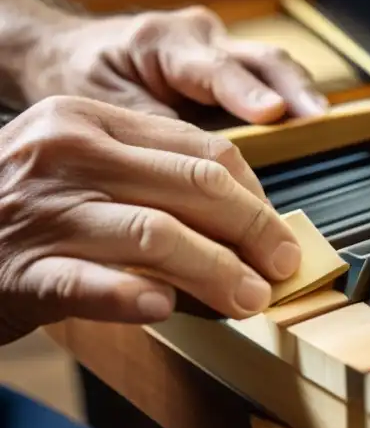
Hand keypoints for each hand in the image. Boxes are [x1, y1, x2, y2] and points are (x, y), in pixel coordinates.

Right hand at [0, 95, 300, 343]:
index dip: (253, 193)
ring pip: (155, 234)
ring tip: (251, 297)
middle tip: (284, 265)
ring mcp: (38, 210)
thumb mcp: (80, 166)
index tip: (276, 228)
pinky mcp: (15, 269)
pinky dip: (133, 296)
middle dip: (253, 229)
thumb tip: (247, 216)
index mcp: (90, 119)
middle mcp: (65, 153)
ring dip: (216, 270)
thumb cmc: (22, 207)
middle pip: (192, 185)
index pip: (200, 148)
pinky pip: (86, 283)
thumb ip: (150, 175)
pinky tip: (166, 307)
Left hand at [3, 0, 327, 123]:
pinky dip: (287, 100)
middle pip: (258, 56)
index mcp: (162, 41)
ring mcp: (220, 45)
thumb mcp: (100, 103)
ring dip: (298, 92)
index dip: (246, 92)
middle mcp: (199, 34)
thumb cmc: (78, 75)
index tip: (272, 113)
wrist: (68, 51)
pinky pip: (266, 78)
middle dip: (292, 86)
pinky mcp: (230, 63)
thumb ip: (151, 127)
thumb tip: (193, 167)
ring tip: (321, 120)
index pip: (212, 68)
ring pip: (270, 64)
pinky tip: (308, 123)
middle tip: (317, 115)